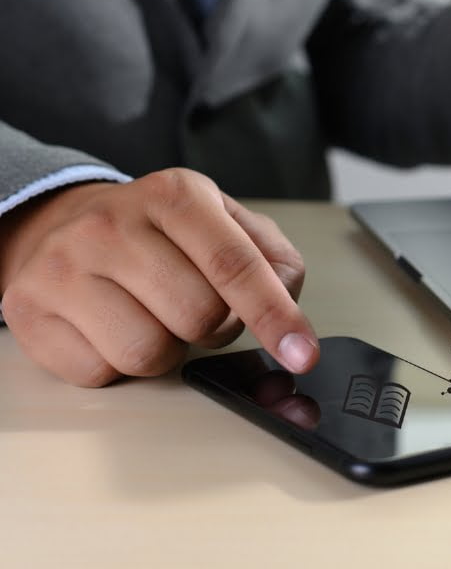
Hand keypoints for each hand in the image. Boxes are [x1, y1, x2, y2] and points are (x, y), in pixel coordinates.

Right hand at [0, 169, 317, 386]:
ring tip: (153, 317)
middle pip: (198, 316)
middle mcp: (112, 224)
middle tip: (196, 308)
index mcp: (175, 195)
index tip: (302, 352)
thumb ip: (272, 261)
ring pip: (148, 352)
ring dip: (167, 350)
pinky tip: (111, 329)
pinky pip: (100, 373)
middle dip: (214, 327)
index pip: (235, 264)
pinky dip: (118, 365)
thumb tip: (289, 314)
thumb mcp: (224, 224)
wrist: (62, 226)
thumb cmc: (158, 234)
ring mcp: (64, 268)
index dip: (275, 315)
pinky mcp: (29, 312)